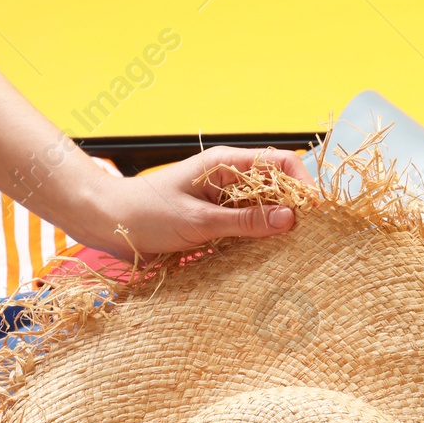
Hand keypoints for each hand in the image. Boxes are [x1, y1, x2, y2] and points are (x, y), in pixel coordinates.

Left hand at [71, 146, 312, 259]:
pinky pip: (249, 230)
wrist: (108, 224)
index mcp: (226, 164)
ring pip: (266, 212)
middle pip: (279, 190)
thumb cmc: (146, 214)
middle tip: (307, 241)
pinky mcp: (217, 223)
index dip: (303, 185)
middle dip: (295, 212)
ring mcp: (225, 202)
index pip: (282, 163)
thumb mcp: (199, 221)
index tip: (315, 215)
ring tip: (288, 254)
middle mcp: (230, 179)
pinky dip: (259, 244)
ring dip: (277, 231)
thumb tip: (290, 220)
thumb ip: (246, 222)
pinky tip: (263, 259)